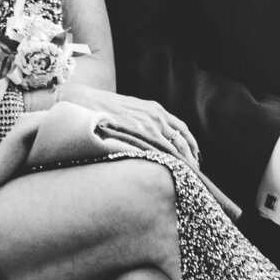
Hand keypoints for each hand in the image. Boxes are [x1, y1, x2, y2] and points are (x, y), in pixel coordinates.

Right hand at [64, 85, 200, 169]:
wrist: (83, 101)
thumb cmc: (106, 107)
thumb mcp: (132, 109)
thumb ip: (147, 121)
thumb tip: (158, 139)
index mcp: (156, 110)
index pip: (182, 130)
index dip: (192, 146)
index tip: (196, 158)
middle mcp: (155, 117)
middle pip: (181, 142)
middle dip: (190, 159)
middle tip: (195, 174)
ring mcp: (144, 127)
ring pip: (172, 150)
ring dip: (181, 165)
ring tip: (185, 179)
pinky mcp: (132, 136)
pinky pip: (153, 153)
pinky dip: (163, 164)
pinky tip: (164, 175)